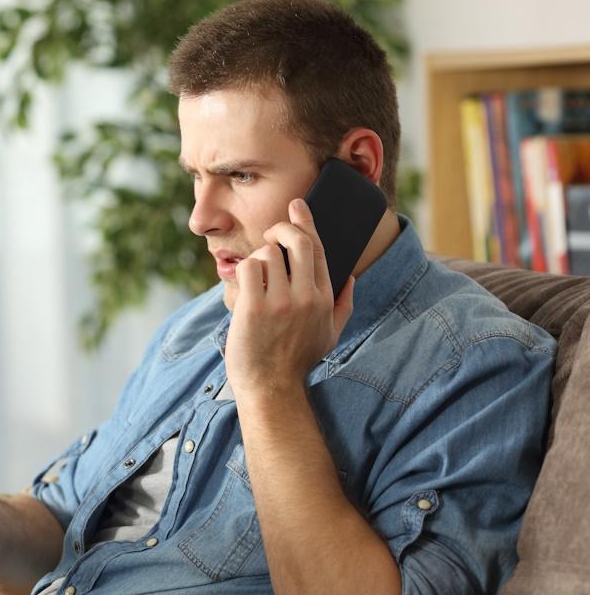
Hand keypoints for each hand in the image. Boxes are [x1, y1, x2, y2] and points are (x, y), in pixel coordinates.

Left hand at [225, 198, 353, 395]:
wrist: (271, 388)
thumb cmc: (296, 361)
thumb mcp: (330, 336)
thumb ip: (343, 306)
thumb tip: (350, 279)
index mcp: (325, 299)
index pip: (318, 249)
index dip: (306, 223)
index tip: (297, 206)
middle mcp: (306, 297)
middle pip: (296, 242)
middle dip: (280, 230)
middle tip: (269, 235)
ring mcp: (281, 302)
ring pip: (268, 254)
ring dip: (258, 260)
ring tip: (255, 279)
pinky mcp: (254, 308)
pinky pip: (248, 268)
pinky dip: (243, 272)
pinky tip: (243, 287)